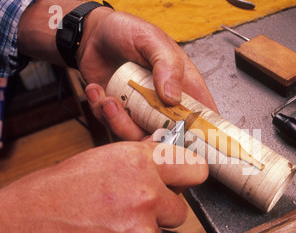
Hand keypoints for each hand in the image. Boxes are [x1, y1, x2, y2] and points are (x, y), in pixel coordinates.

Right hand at [0, 142, 207, 232]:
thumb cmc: (46, 198)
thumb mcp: (93, 163)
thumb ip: (136, 161)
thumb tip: (161, 155)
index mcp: (136, 163)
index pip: (193, 168)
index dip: (186, 176)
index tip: (181, 181)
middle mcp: (146, 196)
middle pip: (179, 208)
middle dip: (160, 211)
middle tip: (130, 210)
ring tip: (105, 229)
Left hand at [78, 9, 217, 139]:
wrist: (92, 35)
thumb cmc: (127, 31)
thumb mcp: (152, 40)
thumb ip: (167, 65)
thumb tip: (173, 98)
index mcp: (184, 85)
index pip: (204, 114)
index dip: (203, 131)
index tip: (190, 139)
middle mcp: (166, 103)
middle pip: (171, 135)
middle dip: (151, 134)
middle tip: (134, 115)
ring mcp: (143, 111)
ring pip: (140, 137)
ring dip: (120, 123)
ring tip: (108, 100)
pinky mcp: (121, 115)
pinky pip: (115, 128)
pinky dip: (102, 113)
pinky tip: (96, 90)